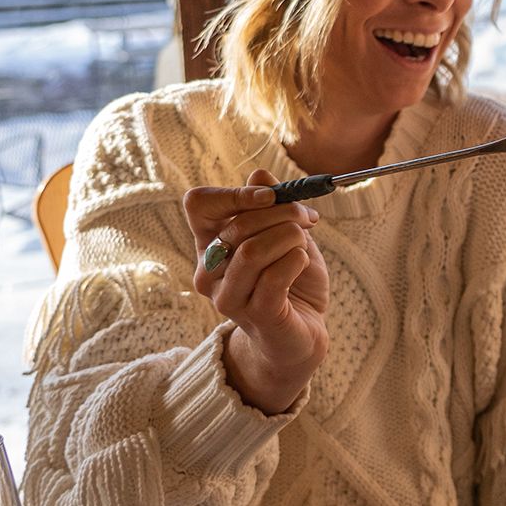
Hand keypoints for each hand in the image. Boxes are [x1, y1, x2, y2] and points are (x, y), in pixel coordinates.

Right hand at [185, 169, 328, 413]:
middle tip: (308, 219)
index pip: (198, 204)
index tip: (271, 196)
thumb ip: (272, 205)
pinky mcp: (255, 314)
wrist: (303, 332)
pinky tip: (302, 263)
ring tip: (304, 244)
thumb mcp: (285, 234)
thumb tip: (260, 173)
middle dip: (283, 213)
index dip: (235, 192)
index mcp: (209, 244)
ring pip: (253, 250)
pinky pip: (274, 276)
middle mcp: (208, 270)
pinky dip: (296, 260)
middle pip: (237, 224)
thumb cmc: (290, 280)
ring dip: (290, 237)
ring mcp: (227, 296)